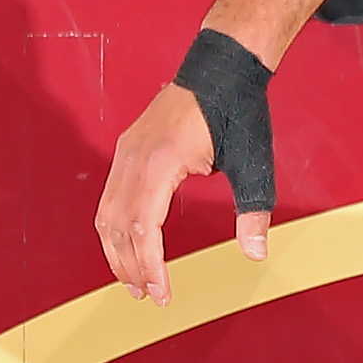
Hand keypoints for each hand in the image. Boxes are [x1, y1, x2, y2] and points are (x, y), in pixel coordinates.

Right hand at [94, 82, 269, 304]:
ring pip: (107, 214)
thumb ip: (252, 209)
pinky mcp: (129, 149)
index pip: (143, 229)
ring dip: (117, 251)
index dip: (150, 267)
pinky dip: (115, 227)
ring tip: (134, 281)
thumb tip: (255, 253)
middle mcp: (134, 157)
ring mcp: (127, 152)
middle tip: (148, 297)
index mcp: (160, 161)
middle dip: (130, 267)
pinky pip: (110, 196)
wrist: (221, 65)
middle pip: (117, 227)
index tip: (162, 294)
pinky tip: (129, 246)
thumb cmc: (236, 109)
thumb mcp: (252, 163)